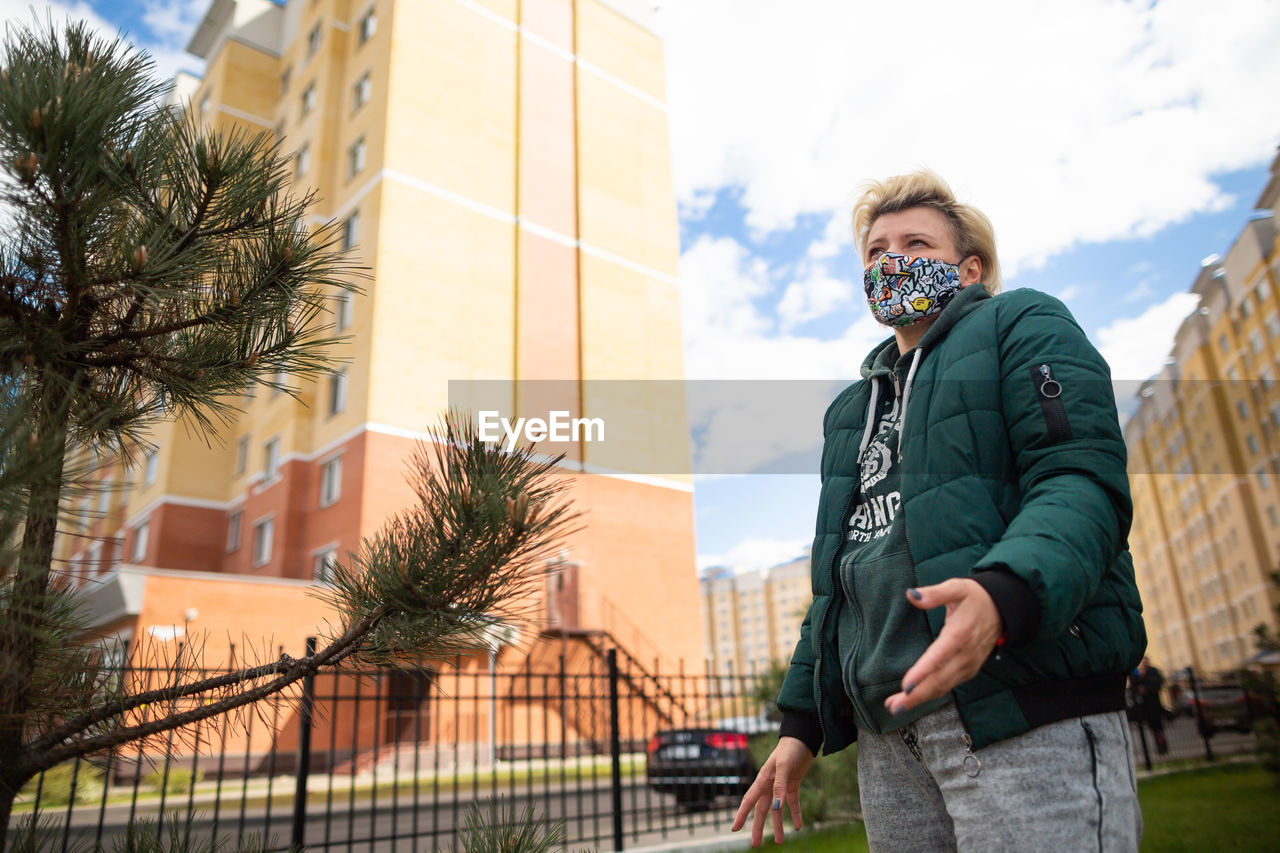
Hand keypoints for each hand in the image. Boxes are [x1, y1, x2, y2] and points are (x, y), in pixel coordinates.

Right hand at [731, 736, 813, 846]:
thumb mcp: (784, 766)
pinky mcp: (792, 785)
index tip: (735, 829)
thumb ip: (780, 786)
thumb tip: (776, 808)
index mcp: (763, 779)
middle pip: (762, 810)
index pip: (749, 800)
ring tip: (781, 842)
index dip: (742, 815)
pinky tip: (798, 826)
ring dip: (778, 825)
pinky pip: (793, 803)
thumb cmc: (790, 749)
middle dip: (759, 827)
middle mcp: (769, 785)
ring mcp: (781, 786)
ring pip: (777, 810)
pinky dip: (795, 814)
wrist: (803, 739)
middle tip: (756, 844)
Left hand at [883, 579, 1001, 715]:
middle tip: (893, 705)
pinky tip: (915, 699)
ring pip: (943, 686)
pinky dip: (931, 694)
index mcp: (960, 633)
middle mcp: (965, 654)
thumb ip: (935, 593)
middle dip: (916, 695)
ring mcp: (969, 664)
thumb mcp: (957, 588)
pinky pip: (949, 685)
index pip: (939, 656)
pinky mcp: (969, 670)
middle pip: (939, 679)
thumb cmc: (975, 597)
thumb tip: (912, 595)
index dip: (923, 672)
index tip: (906, 686)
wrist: (1002, 609)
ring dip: (921, 698)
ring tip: (897, 706)